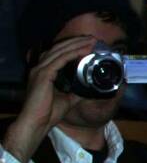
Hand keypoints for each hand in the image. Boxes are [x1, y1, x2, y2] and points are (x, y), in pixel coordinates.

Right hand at [1, 36, 96, 162]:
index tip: (87, 44)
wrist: (37, 123)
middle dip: (76, 42)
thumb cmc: (48, 114)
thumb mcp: (67, 100)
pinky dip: (72, 54)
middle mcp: (40, 68)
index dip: (72, 47)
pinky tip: (82, 51)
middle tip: (92, 38)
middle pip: (59, 48)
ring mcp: (40, 70)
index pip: (58, 54)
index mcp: (44, 72)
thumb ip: (76, 93)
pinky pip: (59, 60)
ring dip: (76, 45)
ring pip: (60, 51)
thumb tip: (88, 90)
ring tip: (90, 41)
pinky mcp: (43, 74)